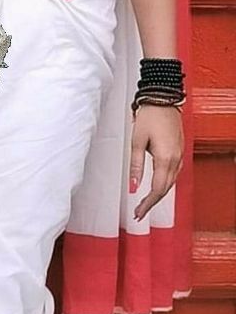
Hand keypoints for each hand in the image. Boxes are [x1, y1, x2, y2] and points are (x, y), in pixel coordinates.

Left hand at [129, 104, 183, 221]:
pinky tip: (156, 186)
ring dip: (158, 194)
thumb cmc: (149, 116)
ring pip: (170, 182)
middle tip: (139, 213)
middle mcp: (176, 160)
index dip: (148, 204)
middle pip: (165, 189)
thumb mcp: (137, 141)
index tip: (138, 213)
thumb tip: (133, 186)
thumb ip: (136, 165)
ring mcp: (179, 156)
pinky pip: (173, 173)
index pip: (158, 190)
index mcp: (166, 159)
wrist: (163, 99)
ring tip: (145, 203)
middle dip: (152, 203)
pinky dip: (164, 183)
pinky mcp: (179, 151)